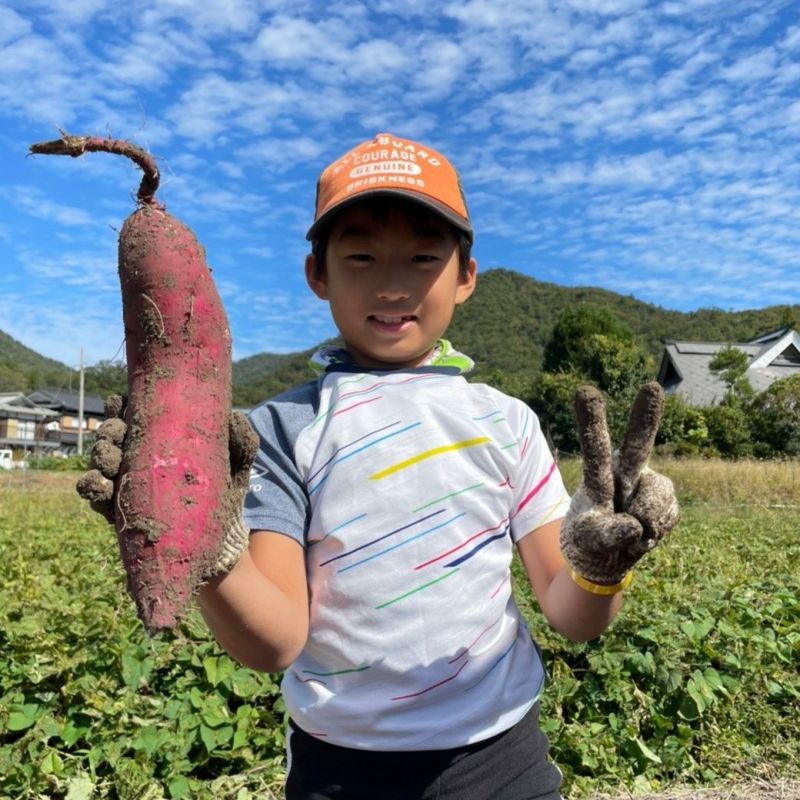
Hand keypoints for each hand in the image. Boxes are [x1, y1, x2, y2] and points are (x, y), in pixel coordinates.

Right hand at [76, 395, 257, 576]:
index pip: (134, 414)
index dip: (120, 405)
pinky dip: (92, 488)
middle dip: (108, 431)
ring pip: (100, 462)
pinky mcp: (121, 510)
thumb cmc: (228, 492)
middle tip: (116, 434)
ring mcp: (127, 483)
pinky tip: (100, 485)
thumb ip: (241, 441)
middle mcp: (139, 456)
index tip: (121, 402)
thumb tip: (235, 416)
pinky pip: (96, 497)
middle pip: (112, 435)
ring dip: (99, 457)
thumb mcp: (238, 464)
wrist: (222, 539)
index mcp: (161, 438)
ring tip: (109, 461)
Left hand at [560, 382, 678, 586]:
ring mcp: (648, 482)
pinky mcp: (667, 498)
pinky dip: (657, 530)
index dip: (591, 421)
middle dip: (646, 417)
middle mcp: (625, 470)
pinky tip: (645, 532)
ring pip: (658, 495)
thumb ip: (606, 533)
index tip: (585, 392)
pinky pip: (669, 514)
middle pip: (638, 444)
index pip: (594, 447)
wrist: (608, 554)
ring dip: (648, 520)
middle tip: (652, 388)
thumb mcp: (586, 538)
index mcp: (598, 474)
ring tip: (631, 530)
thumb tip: (634, 525)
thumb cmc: (588, 539)